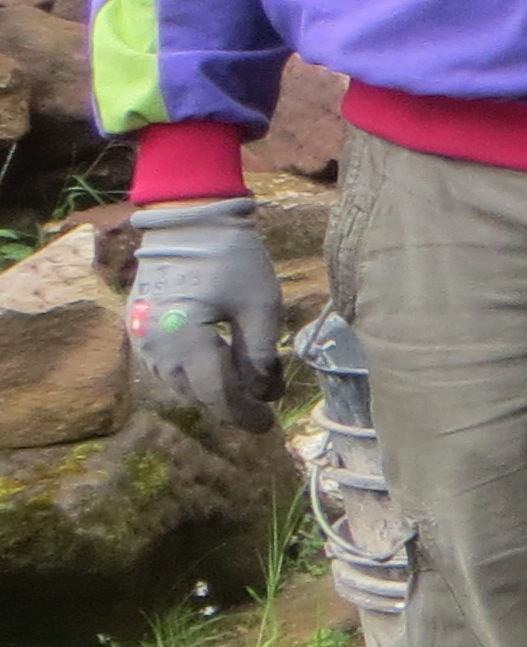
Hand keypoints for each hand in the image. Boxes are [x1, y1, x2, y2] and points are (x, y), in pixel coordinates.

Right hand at [128, 197, 284, 430]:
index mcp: (184, 338)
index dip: (243, 413)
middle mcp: (154, 344)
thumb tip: (266, 394)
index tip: (268, 425)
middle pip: (194, 393)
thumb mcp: (259, 306)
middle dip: (229, 405)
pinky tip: (217, 370)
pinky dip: (192, 374)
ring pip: (178, 383)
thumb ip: (260, 355)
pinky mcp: (139, 327)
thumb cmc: (232, 258)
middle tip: (260, 412)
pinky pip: (166, 365)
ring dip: (209, 391)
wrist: (189, 221)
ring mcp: (141, 337)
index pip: (216, 393)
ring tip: (243, 393)